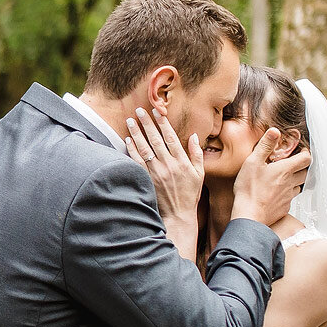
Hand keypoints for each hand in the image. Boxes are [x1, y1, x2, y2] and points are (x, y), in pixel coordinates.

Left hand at [125, 107, 203, 227]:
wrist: (178, 215)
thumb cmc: (190, 194)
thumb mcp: (199, 174)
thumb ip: (196, 154)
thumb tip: (195, 135)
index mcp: (182, 162)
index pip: (171, 137)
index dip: (163, 123)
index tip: (157, 111)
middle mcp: (168, 165)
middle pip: (155, 139)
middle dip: (146, 123)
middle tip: (139, 110)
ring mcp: (156, 173)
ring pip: (144, 148)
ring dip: (136, 133)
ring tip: (130, 120)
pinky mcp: (147, 180)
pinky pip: (137, 162)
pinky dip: (131, 150)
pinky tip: (127, 140)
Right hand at [230, 129, 311, 226]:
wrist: (249, 215)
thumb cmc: (249, 189)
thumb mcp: (253, 162)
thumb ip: (265, 145)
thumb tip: (275, 131)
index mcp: (285, 170)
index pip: (306, 158)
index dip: (305, 153)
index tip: (299, 150)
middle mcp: (291, 183)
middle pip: (305, 172)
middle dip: (301, 166)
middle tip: (291, 163)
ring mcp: (288, 196)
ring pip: (298, 185)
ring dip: (294, 180)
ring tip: (283, 178)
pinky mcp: (284, 207)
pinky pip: (290, 198)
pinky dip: (286, 193)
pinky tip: (275, 193)